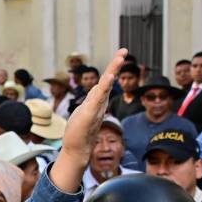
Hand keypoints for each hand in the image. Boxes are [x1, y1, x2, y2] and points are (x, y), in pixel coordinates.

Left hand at [50, 48, 126, 191]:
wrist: (78, 151)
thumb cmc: (79, 134)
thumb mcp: (83, 114)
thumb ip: (91, 103)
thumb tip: (96, 95)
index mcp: (96, 101)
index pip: (104, 81)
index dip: (111, 69)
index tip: (119, 55)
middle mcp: (98, 103)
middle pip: (107, 80)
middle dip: (115, 65)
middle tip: (123, 51)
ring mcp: (95, 109)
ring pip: (105, 87)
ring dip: (112, 71)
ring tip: (119, 58)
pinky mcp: (90, 115)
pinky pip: (98, 98)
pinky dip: (104, 87)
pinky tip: (109, 77)